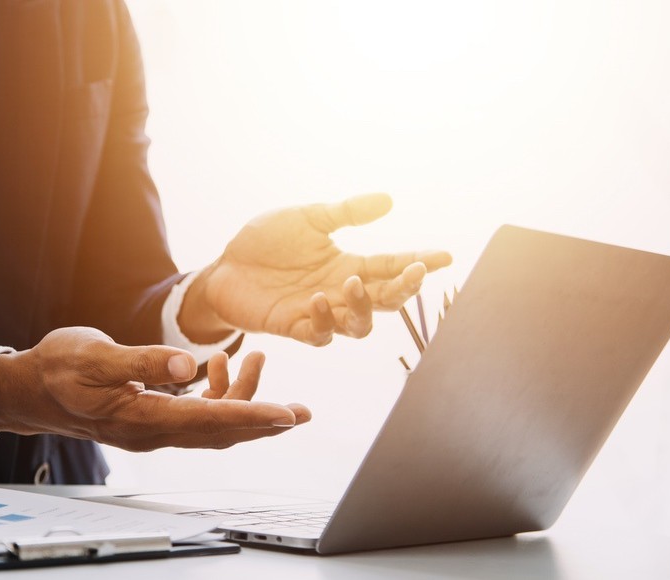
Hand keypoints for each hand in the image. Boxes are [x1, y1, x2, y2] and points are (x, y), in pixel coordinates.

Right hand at [0, 327, 310, 450]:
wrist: (28, 388)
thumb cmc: (56, 369)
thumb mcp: (94, 356)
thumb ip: (142, 361)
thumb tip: (189, 366)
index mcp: (141, 419)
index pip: (210, 421)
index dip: (252, 417)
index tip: (288, 415)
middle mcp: (152, 432)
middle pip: (221, 432)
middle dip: (266, 421)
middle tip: (304, 411)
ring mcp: (152, 427)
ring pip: (211, 421)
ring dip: (241, 397)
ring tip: (258, 358)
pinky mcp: (151, 416)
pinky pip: (195, 412)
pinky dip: (214, 392)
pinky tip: (215, 364)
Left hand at [180, 193, 451, 344]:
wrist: (224, 266)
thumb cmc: (265, 242)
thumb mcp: (308, 218)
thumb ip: (347, 213)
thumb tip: (388, 199)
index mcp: (348, 264)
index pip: (392, 266)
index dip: (419, 263)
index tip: (445, 256)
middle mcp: (340, 292)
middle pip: (386, 300)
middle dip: (404, 288)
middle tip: (413, 273)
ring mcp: (319, 312)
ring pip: (360, 324)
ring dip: (364, 306)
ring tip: (354, 281)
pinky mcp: (293, 327)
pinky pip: (320, 334)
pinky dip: (324, 320)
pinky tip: (317, 299)